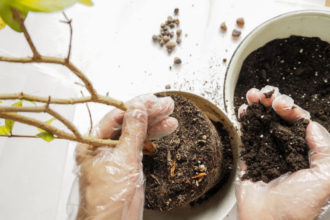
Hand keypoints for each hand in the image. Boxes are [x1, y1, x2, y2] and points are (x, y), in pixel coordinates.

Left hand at [75, 94, 177, 219]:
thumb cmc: (107, 199)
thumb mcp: (122, 161)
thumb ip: (132, 133)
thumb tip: (138, 110)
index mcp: (92, 143)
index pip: (115, 116)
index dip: (135, 106)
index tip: (152, 101)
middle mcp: (103, 146)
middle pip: (127, 122)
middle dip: (148, 113)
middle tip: (165, 105)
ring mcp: (117, 154)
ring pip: (136, 132)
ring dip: (154, 124)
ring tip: (170, 116)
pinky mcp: (128, 163)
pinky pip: (141, 144)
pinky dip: (153, 137)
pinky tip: (164, 129)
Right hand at [237, 86, 329, 219]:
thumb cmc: (297, 207)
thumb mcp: (324, 179)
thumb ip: (325, 150)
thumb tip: (312, 126)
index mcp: (307, 154)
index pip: (301, 123)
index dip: (292, 110)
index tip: (283, 105)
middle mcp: (287, 150)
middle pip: (281, 118)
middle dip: (273, 103)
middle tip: (266, 97)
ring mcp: (267, 152)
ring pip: (264, 122)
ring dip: (258, 107)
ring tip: (252, 96)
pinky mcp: (250, 156)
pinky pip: (247, 134)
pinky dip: (245, 120)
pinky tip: (243, 110)